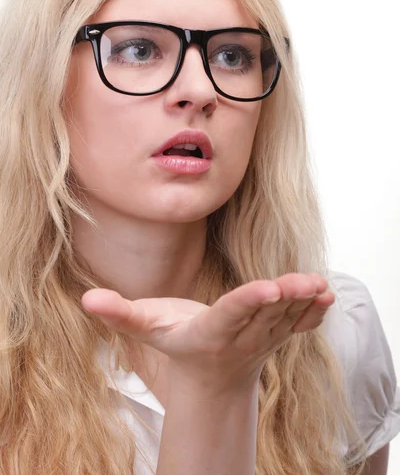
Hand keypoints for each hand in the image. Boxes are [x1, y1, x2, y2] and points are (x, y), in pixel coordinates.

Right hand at [81, 272, 333, 392]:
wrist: (209, 377)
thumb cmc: (175, 345)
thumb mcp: (145, 329)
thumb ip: (119, 313)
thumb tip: (86, 298)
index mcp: (209, 332)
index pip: (230, 314)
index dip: (248, 301)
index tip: (269, 288)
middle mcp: (240, 337)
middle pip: (264, 314)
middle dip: (284, 299)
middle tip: (303, 282)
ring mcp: (262, 339)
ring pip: (285, 318)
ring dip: (303, 303)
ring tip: (319, 284)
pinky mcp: (276, 335)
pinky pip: (298, 326)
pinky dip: (314, 314)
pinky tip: (327, 296)